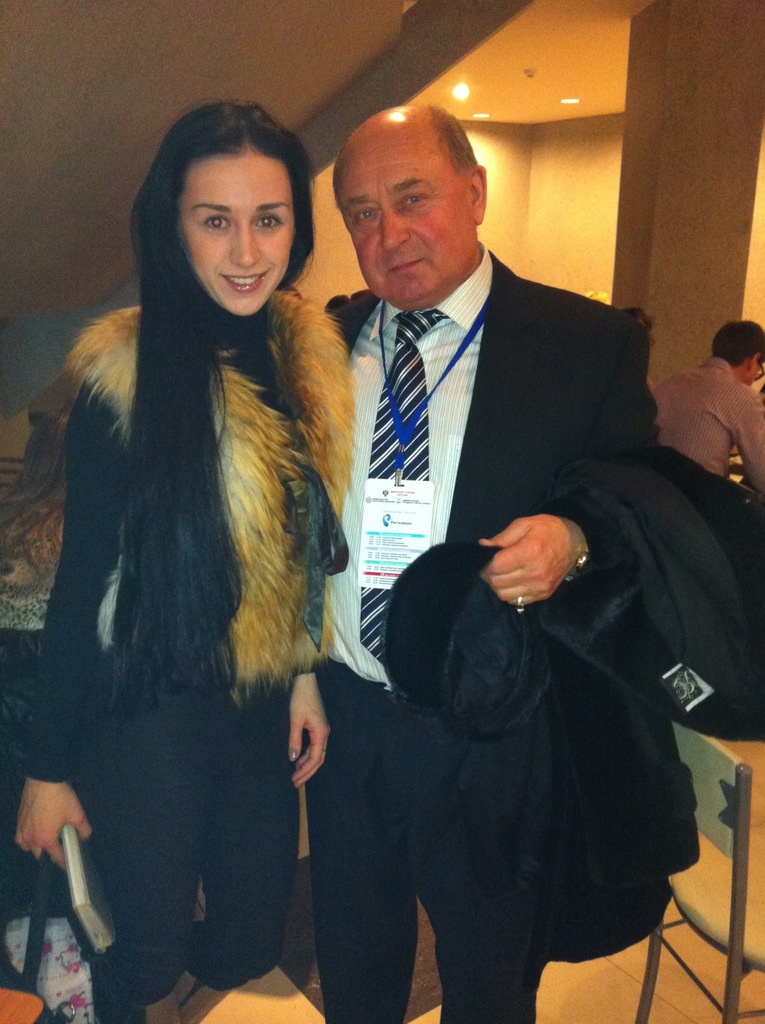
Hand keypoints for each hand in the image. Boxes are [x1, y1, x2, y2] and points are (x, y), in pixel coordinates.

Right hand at [16, 778, 91, 869]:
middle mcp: (31, 839)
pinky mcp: (18, 820)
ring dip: (35, 847)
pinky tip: (32, 832)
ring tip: (45, 840)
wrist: (44, 780)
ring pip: (27, 846)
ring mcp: (22, 830)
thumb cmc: (61, 798)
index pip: (56, 857)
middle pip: (39, 854)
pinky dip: (26, 839)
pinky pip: (20, 837)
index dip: (64, 862)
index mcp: (46, 840)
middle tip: (58, 847)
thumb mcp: (77, 813)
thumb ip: (83, 829)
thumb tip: (85, 837)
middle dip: (48, 853)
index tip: (68, 866)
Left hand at [289, 672, 329, 786]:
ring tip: (295, 773)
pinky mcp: (318, 726)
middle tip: (295, 783)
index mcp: (321, 733)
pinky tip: (298, 758)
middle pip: (318, 759)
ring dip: (306, 764)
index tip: (294, 780)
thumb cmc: (301, 698)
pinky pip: (314, 746)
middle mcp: (324, 734)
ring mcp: (322, 730)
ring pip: (317, 753)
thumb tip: (292, 759)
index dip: (305, 771)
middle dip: (307, 772)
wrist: (307, 680)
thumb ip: (294, 740)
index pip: (315, 759)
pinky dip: (306, 755)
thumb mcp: (295, 719)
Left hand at [479, 515, 585, 606]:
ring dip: (498, 586)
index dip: (487, 564)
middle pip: (498, 583)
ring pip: (505, 595)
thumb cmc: (548, 530)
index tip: (486, 560)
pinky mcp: (543, 594)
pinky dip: (509, 593)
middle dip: (489, 576)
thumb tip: (483, 546)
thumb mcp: (525, 524)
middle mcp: (535, 573)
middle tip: (490, 568)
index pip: (497, 567)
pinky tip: (512, 582)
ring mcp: (540, 586)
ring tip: (500, 575)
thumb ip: (503, 537)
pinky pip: (517, 601)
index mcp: (530, 552)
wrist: (575, 543)